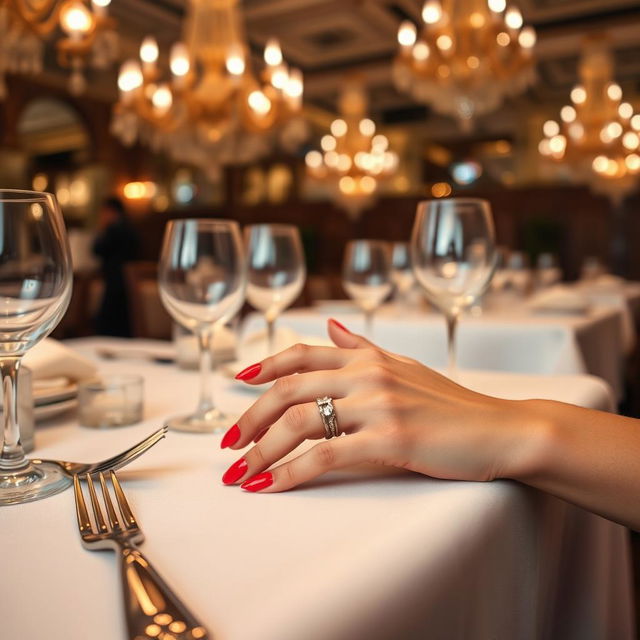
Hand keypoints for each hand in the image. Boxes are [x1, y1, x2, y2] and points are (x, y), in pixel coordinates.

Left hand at [221, 319, 543, 491]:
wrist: (500, 429)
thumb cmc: (452, 403)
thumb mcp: (404, 366)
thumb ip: (363, 346)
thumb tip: (330, 325)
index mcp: (368, 358)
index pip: (302, 354)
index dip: (264, 365)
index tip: (237, 380)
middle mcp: (367, 375)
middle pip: (288, 390)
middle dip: (250, 419)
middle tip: (228, 444)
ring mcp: (378, 406)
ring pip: (299, 423)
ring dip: (261, 450)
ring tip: (239, 473)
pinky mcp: (390, 440)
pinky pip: (325, 456)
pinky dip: (290, 473)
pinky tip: (270, 487)